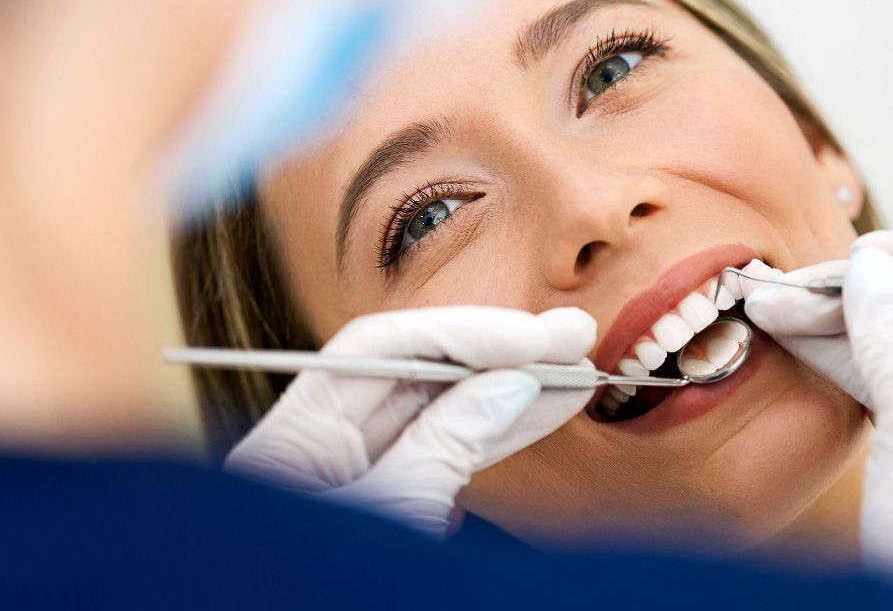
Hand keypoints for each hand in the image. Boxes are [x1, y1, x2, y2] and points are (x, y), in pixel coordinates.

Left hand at [224, 305, 594, 539]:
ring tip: (573, 376)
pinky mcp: (389, 502)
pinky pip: (444, 451)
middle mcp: (320, 446)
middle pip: (415, 374)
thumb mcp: (390, 518)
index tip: (532, 339)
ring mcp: (356, 475)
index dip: (462, 334)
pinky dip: (494, 432)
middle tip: (572, 337)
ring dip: (510, 391)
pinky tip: (539, 411)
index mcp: (291, 441)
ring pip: (440, 412)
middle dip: (498, 354)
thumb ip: (445, 445)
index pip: (379, 351)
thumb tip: (507, 385)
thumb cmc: (327, 592)